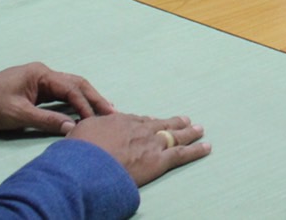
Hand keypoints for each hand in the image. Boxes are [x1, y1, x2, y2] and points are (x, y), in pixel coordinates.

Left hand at [0, 63, 115, 133]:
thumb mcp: (18, 115)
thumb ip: (46, 120)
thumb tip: (71, 127)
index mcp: (41, 74)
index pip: (71, 88)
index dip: (86, 105)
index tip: (97, 120)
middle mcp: (44, 73)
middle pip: (76, 83)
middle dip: (94, 97)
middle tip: (113, 112)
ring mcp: (40, 81)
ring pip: (70, 88)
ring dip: (87, 99)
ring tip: (105, 111)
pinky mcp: (36, 90)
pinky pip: (61, 95)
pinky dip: (74, 102)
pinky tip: (84, 110)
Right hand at [67, 113, 208, 186]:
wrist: (88, 164)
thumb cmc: (79, 152)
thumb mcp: (79, 132)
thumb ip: (86, 128)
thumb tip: (78, 127)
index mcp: (119, 121)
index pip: (137, 121)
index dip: (146, 122)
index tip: (151, 122)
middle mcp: (138, 129)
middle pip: (159, 123)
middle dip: (172, 122)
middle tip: (184, 120)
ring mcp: (151, 143)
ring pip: (175, 135)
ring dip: (189, 132)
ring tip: (199, 129)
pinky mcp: (159, 160)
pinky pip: (182, 153)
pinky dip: (196, 150)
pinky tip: (207, 147)